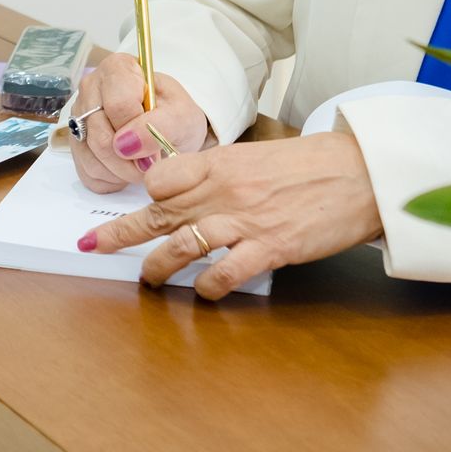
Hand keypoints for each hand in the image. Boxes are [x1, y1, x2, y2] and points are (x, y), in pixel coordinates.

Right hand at [69, 52, 209, 192]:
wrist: (170, 130)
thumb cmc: (175, 116)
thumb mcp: (183, 115)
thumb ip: (162, 125)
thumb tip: (128, 144)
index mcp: (117, 69)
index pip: (118, 105)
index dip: (139, 131)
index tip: (157, 142)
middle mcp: (91, 88)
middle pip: (100, 136)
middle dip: (131, 160)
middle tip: (152, 163)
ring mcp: (79, 116)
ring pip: (92, 158)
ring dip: (123, 172)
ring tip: (142, 165)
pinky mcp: (75, 144)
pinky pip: (87, 172)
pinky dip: (112, 179)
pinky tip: (128, 168)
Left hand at [79, 131, 383, 299]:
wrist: (358, 173)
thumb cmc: (309, 165)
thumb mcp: (255, 157)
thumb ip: (220, 173)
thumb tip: (191, 189)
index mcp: (220, 162)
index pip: (162, 177)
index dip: (149, 193)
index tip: (144, 203)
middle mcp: (224, 190)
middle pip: (159, 213)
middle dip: (120, 232)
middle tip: (91, 244)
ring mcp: (245, 221)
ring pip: (183, 245)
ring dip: (158, 266)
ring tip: (147, 280)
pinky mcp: (270, 248)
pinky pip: (226, 273)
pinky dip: (209, 288)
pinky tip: (204, 294)